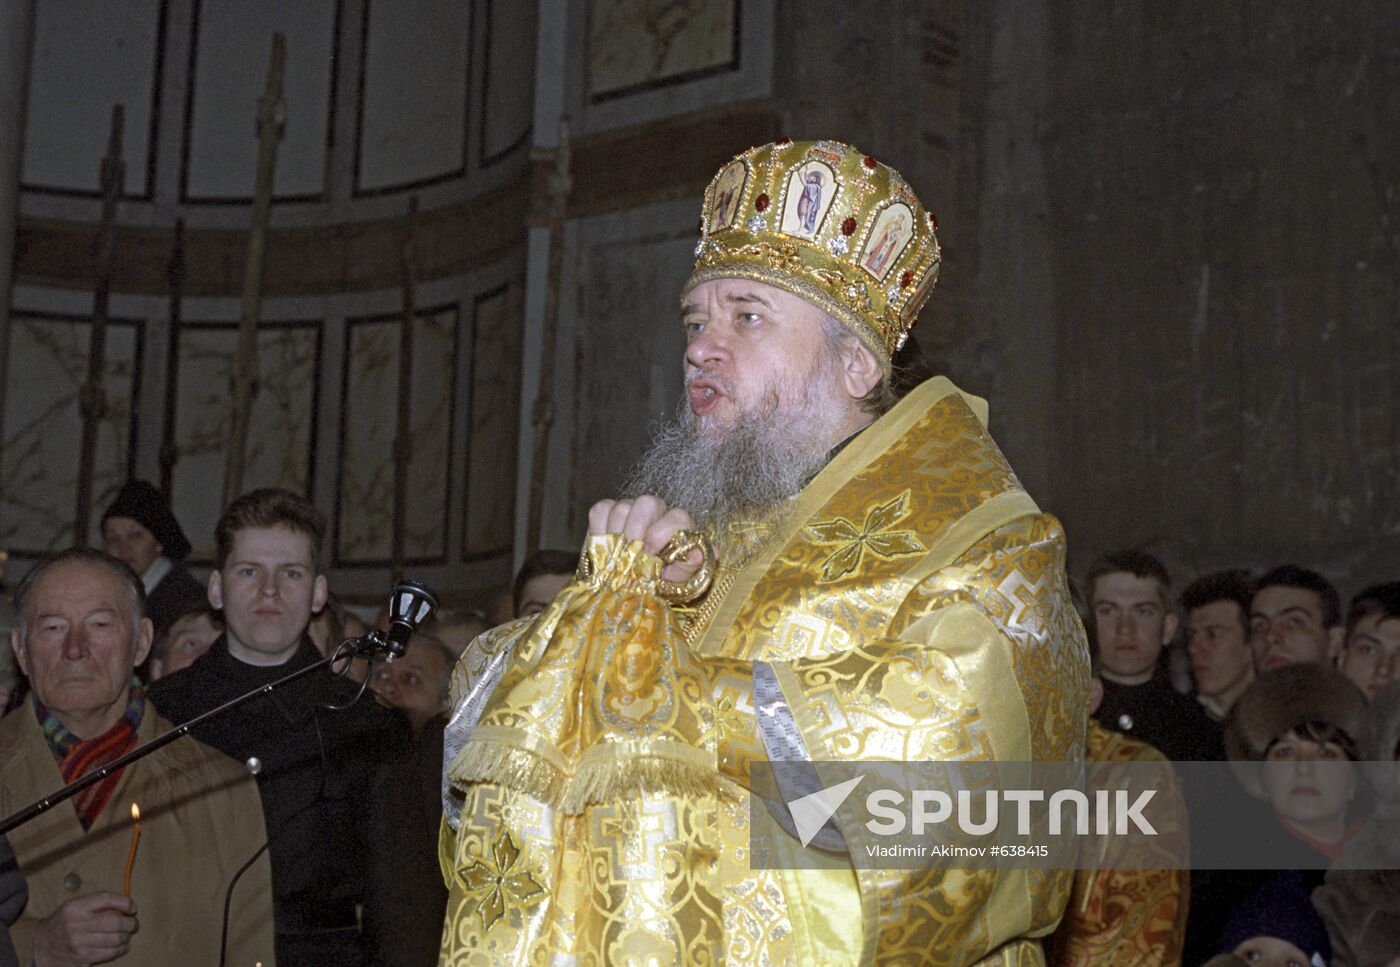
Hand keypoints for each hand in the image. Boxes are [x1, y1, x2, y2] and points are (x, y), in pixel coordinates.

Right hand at [33, 892, 137, 966]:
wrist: (40, 947)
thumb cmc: (63, 923)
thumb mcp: (74, 906)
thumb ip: (97, 903)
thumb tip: (127, 907)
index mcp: (74, 908)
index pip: (107, 899)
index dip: (125, 903)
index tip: (132, 908)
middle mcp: (76, 926)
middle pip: (116, 922)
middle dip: (131, 923)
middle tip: (133, 924)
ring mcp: (79, 945)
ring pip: (116, 940)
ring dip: (127, 937)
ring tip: (127, 935)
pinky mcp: (82, 960)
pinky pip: (109, 954)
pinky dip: (120, 950)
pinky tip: (121, 947)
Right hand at [588, 496, 703, 583]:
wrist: (632, 587)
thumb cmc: (659, 581)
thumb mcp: (677, 580)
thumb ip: (690, 566)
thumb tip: (698, 554)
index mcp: (678, 524)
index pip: (677, 516)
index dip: (661, 534)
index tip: (650, 556)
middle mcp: (657, 510)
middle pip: (647, 503)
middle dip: (636, 531)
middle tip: (630, 556)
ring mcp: (631, 508)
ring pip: (622, 508)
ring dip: (617, 535)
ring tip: (617, 558)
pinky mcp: (607, 511)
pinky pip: (601, 511)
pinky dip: (599, 530)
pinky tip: (605, 549)